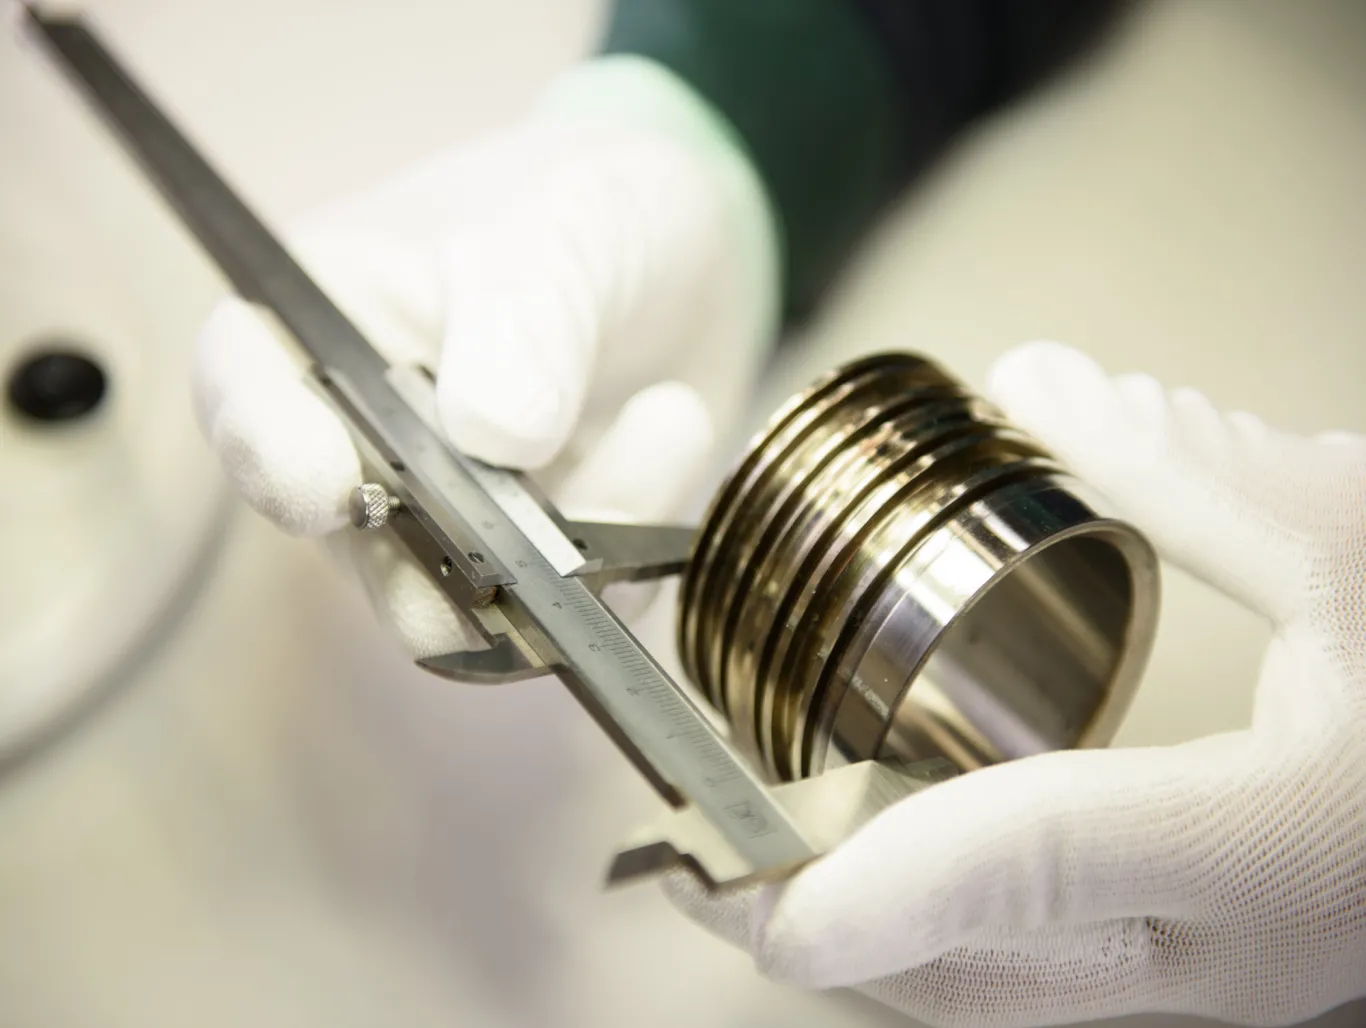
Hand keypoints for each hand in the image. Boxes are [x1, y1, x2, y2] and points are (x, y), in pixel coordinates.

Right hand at [192, 57, 777, 658]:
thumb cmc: (588, 206)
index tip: (328, 490)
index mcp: (328, 329)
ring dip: (576, 540)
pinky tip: (674, 425)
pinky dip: (637, 541)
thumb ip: (524, 320)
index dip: (268, 456)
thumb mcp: (562, 226)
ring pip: (474, 604)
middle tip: (540, 525)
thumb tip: (497, 440)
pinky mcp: (540, 560)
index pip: (248, 400)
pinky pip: (574, 605)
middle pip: (358, 549)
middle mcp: (371, 444)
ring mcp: (455, 516)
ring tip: (665, 410)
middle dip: (447, 561)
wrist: (690, 243)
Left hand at [666, 341, 1365, 1026]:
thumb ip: (1196, 468)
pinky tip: (871, 847)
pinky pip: (1028, 971)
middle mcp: (1227, 948)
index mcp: (1273, 838)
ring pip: (991, 993)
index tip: (729, 877)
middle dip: (815, 933)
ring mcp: (1212, 975)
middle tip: (695, 860)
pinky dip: (926, 921)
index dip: (869, 875)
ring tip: (751, 851)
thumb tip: (1036, 386)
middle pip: (972, 976)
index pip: (1026, 862)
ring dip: (860, 935)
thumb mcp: (1363, 541)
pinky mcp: (1199, 960)